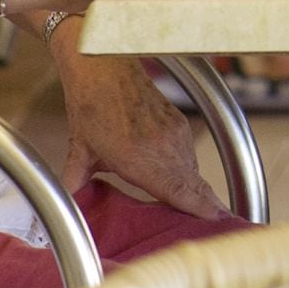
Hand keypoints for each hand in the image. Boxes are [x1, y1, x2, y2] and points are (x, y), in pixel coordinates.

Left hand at [51, 50, 227, 219]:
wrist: (105, 66)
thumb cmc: (90, 107)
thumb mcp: (79, 151)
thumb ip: (76, 184)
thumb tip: (67, 206)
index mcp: (137, 156)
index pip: (176, 189)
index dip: (198, 206)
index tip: (217, 218)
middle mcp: (162, 145)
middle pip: (193, 183)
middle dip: (206, 204)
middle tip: (221, 221)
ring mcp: (174, 131)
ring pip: (192, 169)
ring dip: (196, 188)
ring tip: (207, 208)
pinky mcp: (178, 122)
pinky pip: (189, 154)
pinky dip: (189, 169)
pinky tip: (187, 181)